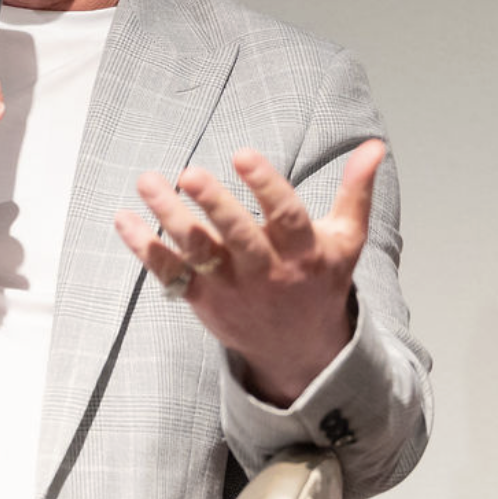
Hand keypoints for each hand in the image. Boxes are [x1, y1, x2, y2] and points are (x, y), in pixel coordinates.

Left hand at [114, 139, 385, 405]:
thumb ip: (356, 192)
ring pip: (198, 252)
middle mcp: (266, 272)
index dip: (265, 185)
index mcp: (303, 253)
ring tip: (148, 181)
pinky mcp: (203, 301)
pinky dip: (145, 248)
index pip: (285, 216)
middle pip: (238, 237)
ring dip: (169, 218)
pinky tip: (123, 219)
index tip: (242, 154)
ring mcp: (232, 288)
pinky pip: (170, 274)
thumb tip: (374, 146)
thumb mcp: (346, 241)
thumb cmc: (320, 283)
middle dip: (214, 206)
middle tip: (189, 173)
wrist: (300, 352)